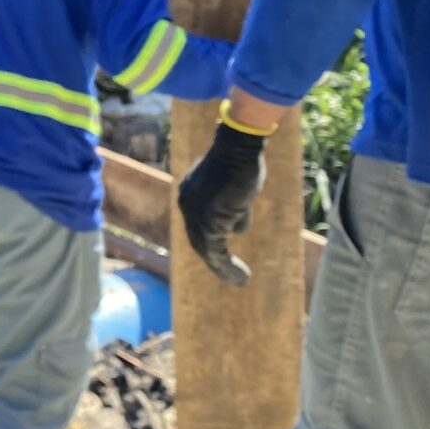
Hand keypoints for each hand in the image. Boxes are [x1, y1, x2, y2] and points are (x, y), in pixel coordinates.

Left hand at [176, 119, 265, 287]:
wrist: (238, 148)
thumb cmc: (242, 159)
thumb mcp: (237, 185)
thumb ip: (234, 205)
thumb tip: (237, 226)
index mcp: (190, 193)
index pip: (198, 223)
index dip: (212, 240)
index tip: (223, 254)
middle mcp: (187, 204)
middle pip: (199, 239)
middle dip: (216, 259)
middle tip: (232, 274)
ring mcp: (195, 214)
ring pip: (207, 249)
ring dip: (224, 268)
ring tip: (240, 280)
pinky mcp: (209, 223)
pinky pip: (216, 253)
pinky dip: (228, 268)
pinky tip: (242, 278)